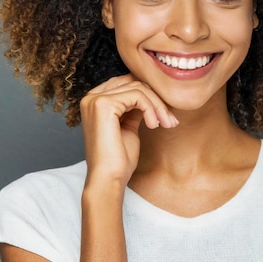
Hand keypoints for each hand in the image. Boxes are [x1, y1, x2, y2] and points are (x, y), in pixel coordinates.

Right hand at [79, 74, 177, 190]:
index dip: (149, 94)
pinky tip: (154, 125)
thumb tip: (149, 95)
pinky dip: (151, 109)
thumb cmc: (118, 159)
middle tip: (170, 120)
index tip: (165, 114)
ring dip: (158, 106)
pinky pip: (138, 96)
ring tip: (166, 123)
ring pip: (138, 88)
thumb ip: (134, 109)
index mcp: (95, 101)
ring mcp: (96, 99)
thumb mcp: (128, 127)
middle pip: (133, 82)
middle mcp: (91, 97)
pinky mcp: (103, 104)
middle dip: (156, 99)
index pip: (127, 83)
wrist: (109, 179)